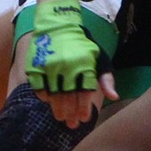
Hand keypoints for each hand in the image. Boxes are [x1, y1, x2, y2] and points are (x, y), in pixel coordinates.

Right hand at [22, 0, 107, 127]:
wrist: (58, 26)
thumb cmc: (81, 45)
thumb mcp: (99, 58)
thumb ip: (106, 78)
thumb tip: (113, 97)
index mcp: (84, 66)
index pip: (85, 94)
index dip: (84, 109)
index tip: (83, 119)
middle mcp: (67, 67)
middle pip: (68, 98)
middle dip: (70, 114)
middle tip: (71, 124)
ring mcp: (50, 67)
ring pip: (53, 95)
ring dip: (57, 109)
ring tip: (60, 117)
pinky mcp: (36, 66)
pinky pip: (38, 87)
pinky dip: (43, 96)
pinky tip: (48, 101)